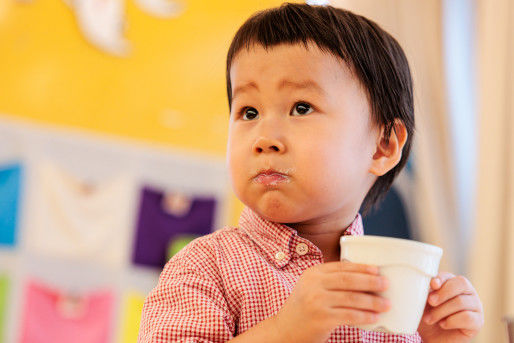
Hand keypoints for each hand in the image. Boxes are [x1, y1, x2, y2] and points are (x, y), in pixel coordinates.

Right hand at [272, 260, 389, 342]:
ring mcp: (317, 302)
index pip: (341, 267)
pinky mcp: (322, 319)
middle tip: (386, 284)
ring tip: (386, 304)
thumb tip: (362, 279)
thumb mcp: (310, 288)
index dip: (361, 268)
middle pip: (348, 280)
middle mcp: (314, 285)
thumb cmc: (302, 309)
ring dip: (372, 301)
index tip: (377, 270)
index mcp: (313, 274)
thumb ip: (329, 281)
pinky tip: (374, 317)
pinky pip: (349, 316)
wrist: (284, 330)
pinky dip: (365, 316)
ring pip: (352, 298)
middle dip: (371, 282)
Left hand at [417, 272, 483, 342]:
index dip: (441, 279)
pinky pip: (467, 317)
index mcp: (453, 283)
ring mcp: (475, 306)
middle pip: (461, 284)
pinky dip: (451, 321)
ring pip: (461, 302)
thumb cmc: (428, 316)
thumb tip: (421, 282)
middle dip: (442, 293)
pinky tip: (443, 324)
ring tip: (430, 319)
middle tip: (430, 302)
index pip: (450, 275)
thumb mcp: (422, 302)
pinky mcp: (478, 322)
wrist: (433, 338)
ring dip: (441, 311)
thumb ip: (424, 291)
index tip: (432, 285)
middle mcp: (468, 292)